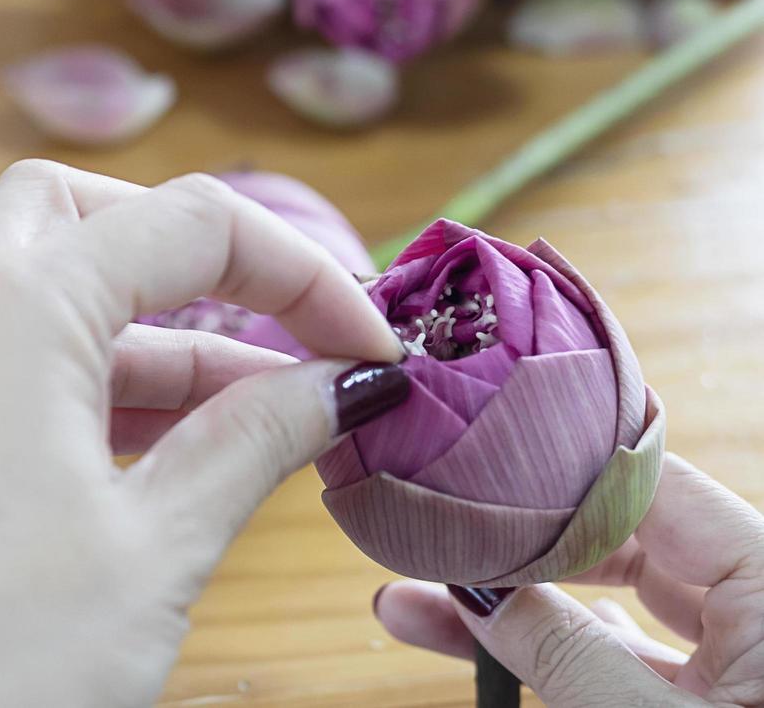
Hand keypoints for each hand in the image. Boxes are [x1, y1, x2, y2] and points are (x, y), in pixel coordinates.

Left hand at [0, 161, 407, 707]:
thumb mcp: (158, 544)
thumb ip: (254, 439)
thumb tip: (340, 383)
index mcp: (12, 311)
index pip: (185, 224)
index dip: (299, 272)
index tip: (367, 341)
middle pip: (88, 215)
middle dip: (195, 251)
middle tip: (282, 321)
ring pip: (47, 288)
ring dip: (153, 327)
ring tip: (258, 406)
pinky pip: (9, 358)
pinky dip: (92, 375)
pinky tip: (169, 444)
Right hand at [374, 454, 763, 706]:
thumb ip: (564, 650)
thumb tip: (474, 582)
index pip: (652, 486)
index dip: (556, 465)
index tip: (468, 456)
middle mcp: (763, 607)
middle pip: (621, 538)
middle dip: (517, 537)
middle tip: (429, 525)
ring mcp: (741, 657)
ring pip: (611, 602)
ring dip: (516, 600)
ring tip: (411, 597)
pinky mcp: (715, 700)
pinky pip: (624, 656)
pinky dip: (554, 647)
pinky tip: (471, 634)